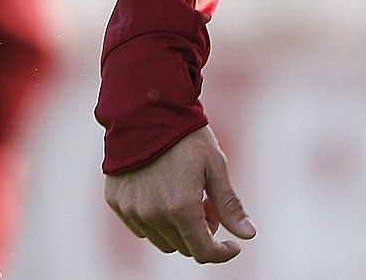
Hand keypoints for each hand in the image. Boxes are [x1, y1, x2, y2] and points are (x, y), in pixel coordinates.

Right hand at [104, 124, 255, 263]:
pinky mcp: (117, 203)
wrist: (145, 111)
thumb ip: (229, 205)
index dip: (221, 253)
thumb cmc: (186, 137)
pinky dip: (156, 220)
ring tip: (187, 197)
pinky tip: (164, 194)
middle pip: (183, 247)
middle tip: (208, 205)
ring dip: (178, 229)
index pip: (203, 251)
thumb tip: (248, 236)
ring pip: (161, 240)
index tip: (232, 246)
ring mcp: (132, 211)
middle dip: (201, 233)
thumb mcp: (215, 166)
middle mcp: (153, 215)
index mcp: (181, 208)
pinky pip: (140, 227)